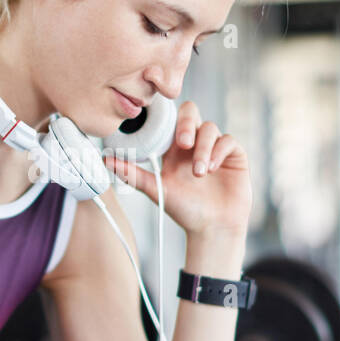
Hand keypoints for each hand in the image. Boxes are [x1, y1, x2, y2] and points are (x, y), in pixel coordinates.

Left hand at [103, 100, 250, 235]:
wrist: (213, 228)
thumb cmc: (185, 210)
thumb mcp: (156, 190)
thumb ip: (133, 174)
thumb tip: (106, 160)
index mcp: (174, 147)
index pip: (170, 118)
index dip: (166, 117)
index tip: (159, 126)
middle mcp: (195, 142)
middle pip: (191, 112)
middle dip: (186, 124)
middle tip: (183, 144)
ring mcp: (215, 147)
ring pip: (209, 128)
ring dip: (203, 148)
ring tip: (199, 172)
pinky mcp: (234, 154)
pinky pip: (228, 140)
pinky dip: (219, 151)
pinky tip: (211, 168)